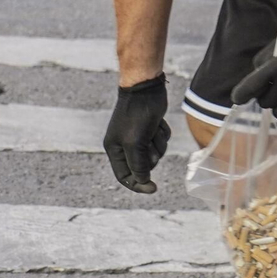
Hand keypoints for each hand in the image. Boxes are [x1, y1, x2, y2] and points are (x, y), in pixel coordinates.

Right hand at [103, 73, 170, 192]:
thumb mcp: (135, 143)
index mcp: (114, 149)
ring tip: (153, 129)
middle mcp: (124, 145)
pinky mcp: (151, 129)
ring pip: (155, 154)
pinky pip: (162, 141)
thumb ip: (137, 165)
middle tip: (149, 141)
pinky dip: (163, 134)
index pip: (124, 176)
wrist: (146, 89)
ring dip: (158, 143)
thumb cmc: (137, 115)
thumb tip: (143, 181)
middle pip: (143, 166)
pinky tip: (158, 123)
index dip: (138, 185)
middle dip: (151, 155)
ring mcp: (138, 137)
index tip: (154, 188)